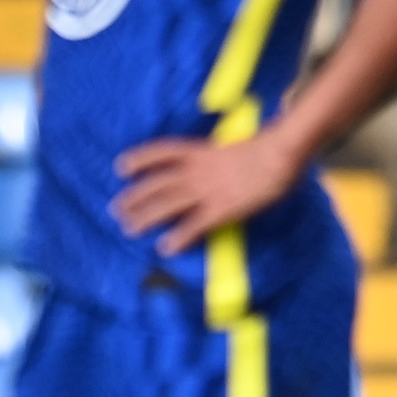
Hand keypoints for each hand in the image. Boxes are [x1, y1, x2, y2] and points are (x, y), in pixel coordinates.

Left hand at [111, 129, 303, 254]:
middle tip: (116, 210)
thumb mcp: (232, 148)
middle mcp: (196, 171)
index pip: (161, 153)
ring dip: (145, 218)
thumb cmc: (265, 148)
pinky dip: (178, 237)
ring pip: (166, 205)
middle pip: (156, 184)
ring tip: (129, 230)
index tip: (120, 167)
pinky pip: (193, 226)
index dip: (139, 159)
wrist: (280, 153)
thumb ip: (217, 157)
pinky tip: (165, 248)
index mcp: (199, 152)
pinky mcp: (220, 210)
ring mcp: (206, 191)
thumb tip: (214, 164)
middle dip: (134, 197)